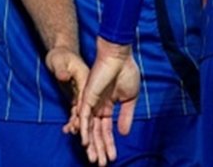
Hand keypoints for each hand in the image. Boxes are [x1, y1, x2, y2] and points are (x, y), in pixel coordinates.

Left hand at [44, 45, 89, 131]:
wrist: (59, 53)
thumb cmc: (60, 55)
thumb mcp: (59, 60)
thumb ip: (61, 69)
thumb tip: (63, 76)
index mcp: (85, 81)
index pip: (85, 100)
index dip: (83, 115)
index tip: (79, 127)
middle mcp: (86, 90)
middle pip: (88, 111)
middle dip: (88, 128)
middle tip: (85, 143)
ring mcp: (82, 95)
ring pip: (83, 115)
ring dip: (80, 128)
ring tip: (74, 136)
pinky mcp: (76, 97)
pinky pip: (76, 113)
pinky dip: (74, 122)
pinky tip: (69, 130)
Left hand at [75, 37, 139, 164]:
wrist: (120, 56)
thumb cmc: (126, 72)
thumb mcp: (130, 99)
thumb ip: (126, 116)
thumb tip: (123, 134)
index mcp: (107, 107)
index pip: (106, 130)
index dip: (109, 144)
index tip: (113, 158)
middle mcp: (97, 107)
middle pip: (96, 133)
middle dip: (99, 149)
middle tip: (100, 164)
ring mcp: (90, 102)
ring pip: (88, 128)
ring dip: (91, 144)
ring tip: (93, 159)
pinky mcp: (86, 97)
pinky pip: (83, 116)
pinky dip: (84, 129)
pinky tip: (85, 142)